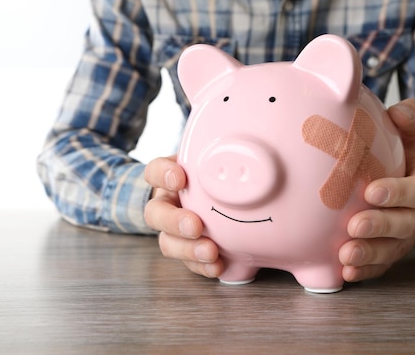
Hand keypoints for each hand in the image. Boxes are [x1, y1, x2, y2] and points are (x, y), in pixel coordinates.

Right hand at [144, 156, 223, 277]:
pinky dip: (202, 267)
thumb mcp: (217, 163)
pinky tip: (218, 266)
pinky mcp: (189, 251)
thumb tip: (259, 148)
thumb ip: (228, 158)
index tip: (179, 178)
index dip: (162, 175)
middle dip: (173, 221)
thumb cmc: (216, 177)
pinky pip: (189, 263)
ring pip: (168, 242)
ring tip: (210, 252)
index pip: (154, 171)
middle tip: (195, 225)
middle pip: (155, 214)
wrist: (220, 199)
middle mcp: (169, 204)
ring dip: (187, 249)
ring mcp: (175, 230)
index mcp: (171, 179)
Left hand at [339, 98, 414, 281]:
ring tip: (346, 256)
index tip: (372, 191)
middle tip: (355, 225)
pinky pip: (381, 265)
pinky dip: (365, 270)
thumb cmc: (404, 156)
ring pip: (393, 250)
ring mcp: (406, 237)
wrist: (408, 183)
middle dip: (381, 227)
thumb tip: (401, 110)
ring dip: (370, 254)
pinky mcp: (391, 251)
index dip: (400, 193)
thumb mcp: (410, 135)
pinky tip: (345, 272)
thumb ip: (409, 120)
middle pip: (407, 225)